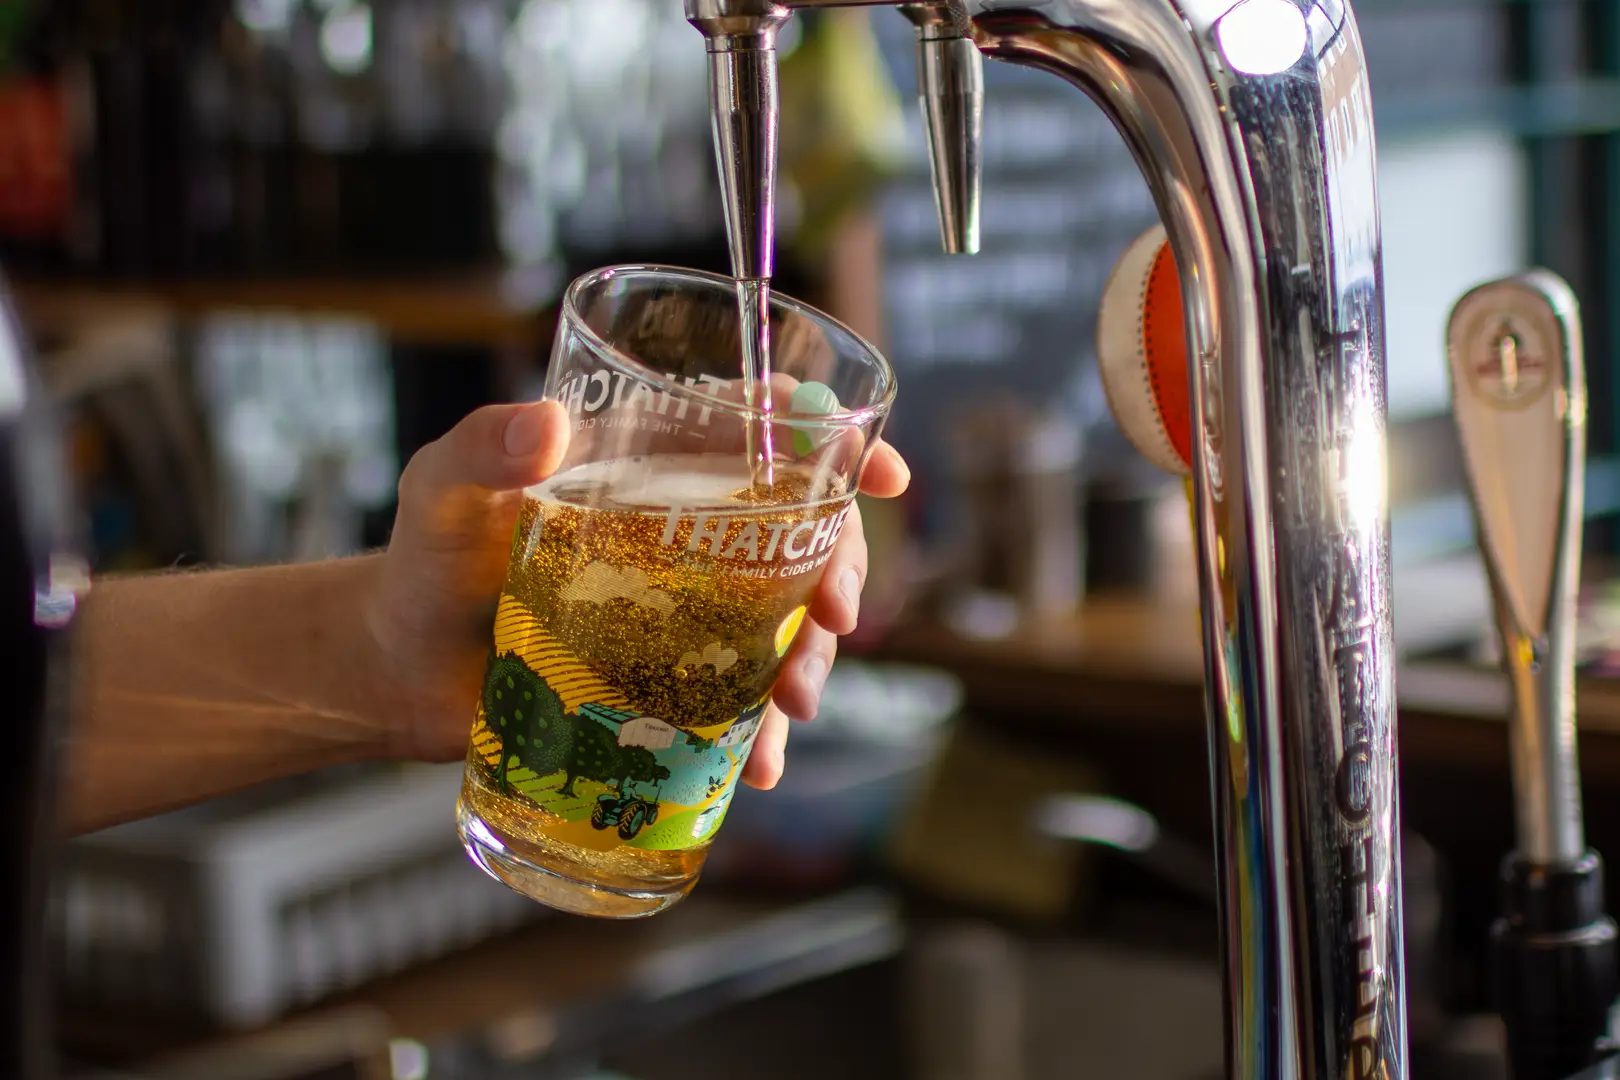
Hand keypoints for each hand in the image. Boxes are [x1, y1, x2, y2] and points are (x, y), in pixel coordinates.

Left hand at [364, 400, 909, 789]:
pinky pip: (740, 703)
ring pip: (787, 627)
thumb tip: (545, 423)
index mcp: (649, 470)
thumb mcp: (441, 495)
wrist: (397, 673)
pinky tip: (755, 766)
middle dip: (843, 573)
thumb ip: (479, 453)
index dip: (837, 444)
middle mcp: (683, 537)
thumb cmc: (422, 564)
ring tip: (789, 709)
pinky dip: (760, 734)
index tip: (881, 474)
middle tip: (840, 620)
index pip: (761, 435)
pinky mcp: (669, 682)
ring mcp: (684, 614)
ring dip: (812, 664)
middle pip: (801, 537)